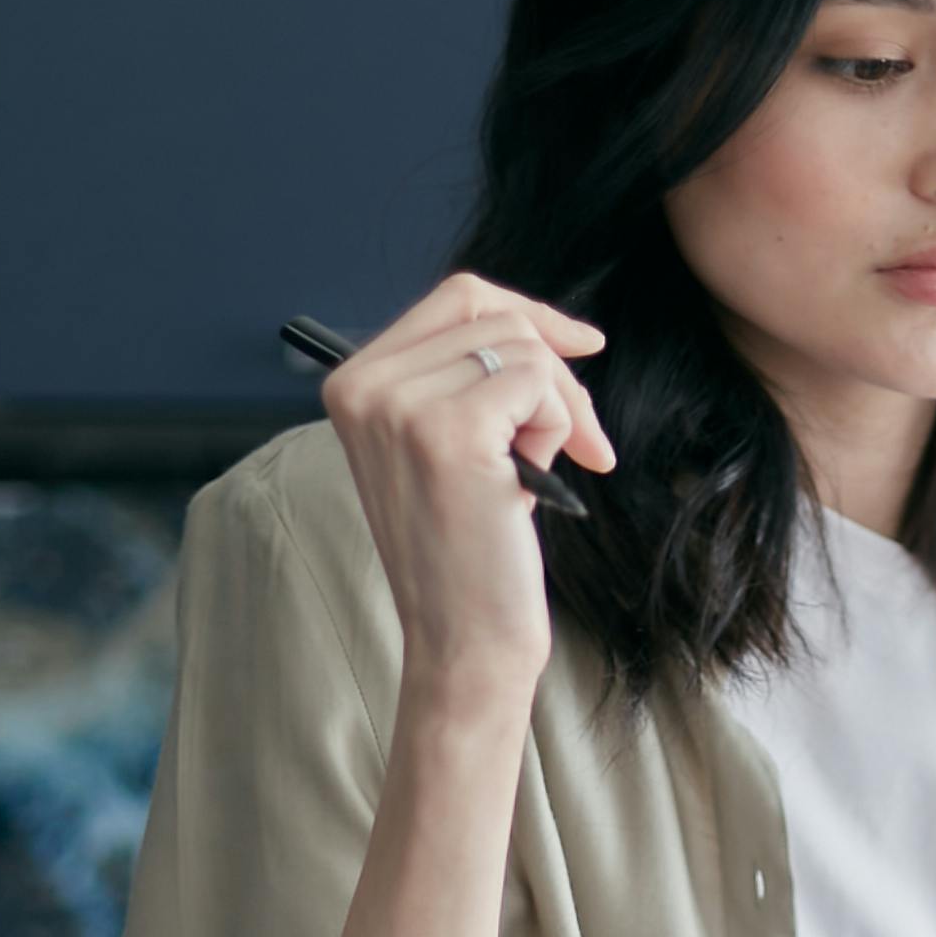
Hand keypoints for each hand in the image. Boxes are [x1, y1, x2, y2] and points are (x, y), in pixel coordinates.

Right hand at [318, 272, 616, 700]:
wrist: (463, 639)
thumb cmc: (469, 552)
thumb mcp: (448, 446)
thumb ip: (465, 379)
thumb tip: (546, 326)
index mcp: (354, 383)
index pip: (455, 297)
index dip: (527, 313)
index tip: (580, 346)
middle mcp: (365, 387)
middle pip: (495, 316)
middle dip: (556, 376)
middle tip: (581, 446)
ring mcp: (402, 407)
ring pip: (523, 349)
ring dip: (555, 412)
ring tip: (528, 476)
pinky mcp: (450, 433)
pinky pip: (540, 386)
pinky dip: (560, 431)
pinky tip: (532, 485)